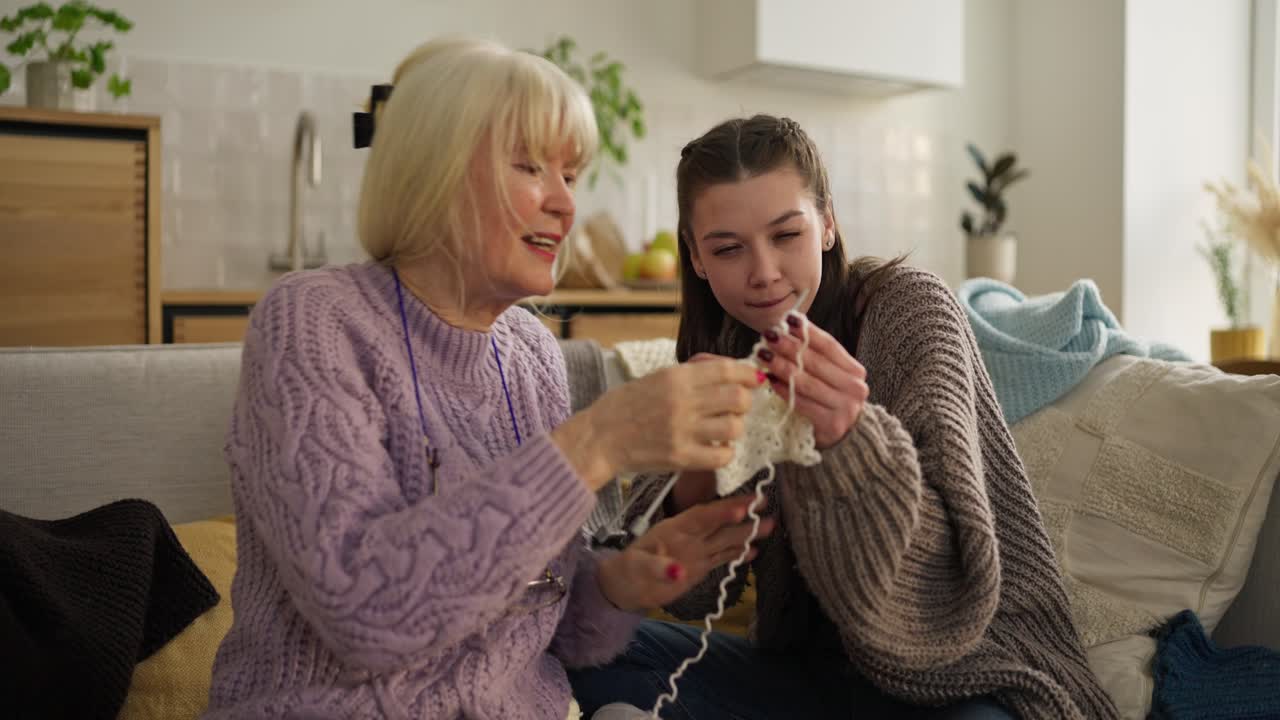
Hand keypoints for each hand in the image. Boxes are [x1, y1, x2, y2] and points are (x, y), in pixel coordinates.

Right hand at [558, 358, 763, 487]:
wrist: (599, 438)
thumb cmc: (625, 406)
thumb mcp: (656, 378)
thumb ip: (690, 375)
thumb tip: (728, 372)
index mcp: (676, 377)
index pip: (726, 370)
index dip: (747, 373)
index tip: (754, 378)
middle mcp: (682, 402)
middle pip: (738, 398)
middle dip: (744, 401)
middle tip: (735, 407)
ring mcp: (683, 431)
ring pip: (734, 427)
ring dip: (734, 428)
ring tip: (723, 429)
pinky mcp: (681, 457)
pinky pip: (722, 455)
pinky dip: (724, 452)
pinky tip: (714, 448)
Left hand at [597, 494, 774, 610]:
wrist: (626, 588)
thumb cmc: (627, 572)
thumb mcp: (636, 568)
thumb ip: (657, 568)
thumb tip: (678, 571)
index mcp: (674, 529)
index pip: (701, 516)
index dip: (721, 511)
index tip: (743, 506)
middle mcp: (689, 536)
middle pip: (718, 523)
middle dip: (741, 514)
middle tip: (765, 504)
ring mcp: (696, 550)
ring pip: (725, 538)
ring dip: (746, 532)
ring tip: (770, 525)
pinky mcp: (700, 565)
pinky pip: (722, 556)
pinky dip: (738, 553)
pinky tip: (755, 551)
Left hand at [755, 314, 868, 448]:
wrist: (845, 440)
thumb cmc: (830, 402)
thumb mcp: (829, 377)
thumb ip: (814, 356)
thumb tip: (787, 328)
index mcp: (855, 372)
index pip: (829, 346)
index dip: (808, 331)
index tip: (789, 318)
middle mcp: (854, 388)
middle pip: (816, 362)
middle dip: (789, 346)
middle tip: (769, 335)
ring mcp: (844, 408)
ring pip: (806, 382)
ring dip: (781, 366)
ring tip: (763, 355)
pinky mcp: (831, 424)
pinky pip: (801, 402)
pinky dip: (783, 390)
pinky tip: (769, 380)